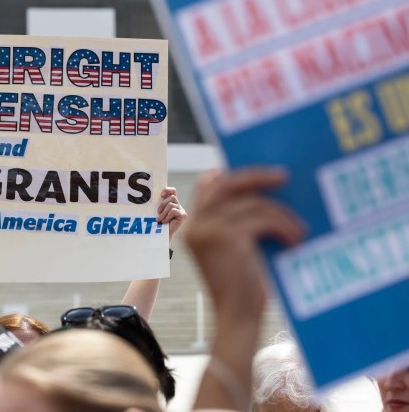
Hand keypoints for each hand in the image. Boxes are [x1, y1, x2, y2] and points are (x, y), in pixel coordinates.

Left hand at [157, 186, 186, 237]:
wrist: (162, 235)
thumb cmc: (158, 223)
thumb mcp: (158, 211)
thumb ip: (158, 203)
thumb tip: (154, 195)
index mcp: (172, 202)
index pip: (173, 191)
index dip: (168, 190)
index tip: (161, 194)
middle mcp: (178, 205)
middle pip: (172, 197)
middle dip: (162, 204)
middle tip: (157, 212)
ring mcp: (181, 210)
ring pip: (171, 205)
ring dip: (163, 213)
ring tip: (160, 220)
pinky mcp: (183, 215)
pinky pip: (173, 211)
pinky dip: (167, 216)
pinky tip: (165, 222)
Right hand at [183, 168, 304, 318]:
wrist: (237, 318)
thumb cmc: (242, 287)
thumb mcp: (234, 248)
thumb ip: (238, 222)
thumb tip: (266, 192)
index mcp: (193, 226)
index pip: (207, 185)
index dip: (232, 174)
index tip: (259, 173)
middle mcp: (195, 225)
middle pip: (227, 184)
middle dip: (256, 177)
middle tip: (283, 176)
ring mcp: (209, 230)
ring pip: (252, 203)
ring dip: (281, 214)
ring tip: (299, 230)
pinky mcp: (228, 239)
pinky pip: (262, 219)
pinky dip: (283, 226)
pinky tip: (295, 239)